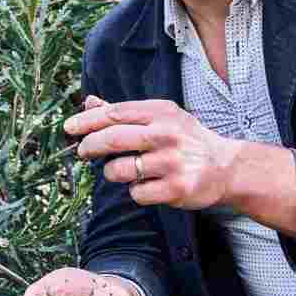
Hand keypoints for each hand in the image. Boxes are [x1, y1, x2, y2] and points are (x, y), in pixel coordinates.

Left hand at [64, 97, 236, 210]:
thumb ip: (125, 112)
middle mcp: (167, 134)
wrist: (226, 167)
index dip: (88, 120)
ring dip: (114, 173)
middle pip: (113, 139)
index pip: (115, 113)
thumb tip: (89, 102)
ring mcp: (172, 162)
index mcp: (162, 112)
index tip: (69, 127)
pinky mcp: (176, 189)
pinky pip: (137, 193)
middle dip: (90, 146)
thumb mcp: (161, 118)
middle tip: (83, 152)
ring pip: (120, 170)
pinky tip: (149, 186)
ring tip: (125, 171)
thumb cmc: (186, 140)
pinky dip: (136, 192)